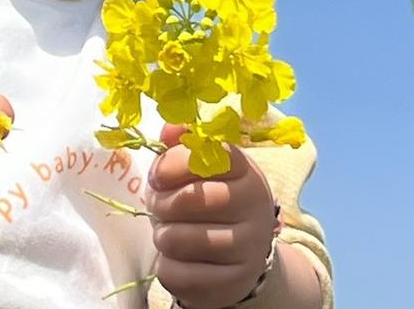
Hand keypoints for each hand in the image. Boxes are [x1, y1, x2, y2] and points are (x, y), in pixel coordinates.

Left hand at [147, 123, 276, 308]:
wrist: (242, 254)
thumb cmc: (213, 198)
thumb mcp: (203, 166)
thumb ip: (183, 143)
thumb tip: (169, 127)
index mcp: (247, 173)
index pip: (210, 157)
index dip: (173, 163)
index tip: (157, 174)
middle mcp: (256, 211)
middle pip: (194, 200)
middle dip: (163, 202)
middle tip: (157, 204)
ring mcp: (248, 251)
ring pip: (182, 240)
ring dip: (163, 235)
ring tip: (167, 230)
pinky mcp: (232, 285)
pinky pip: (180, 275)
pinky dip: (167, 266)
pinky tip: (176, 258)